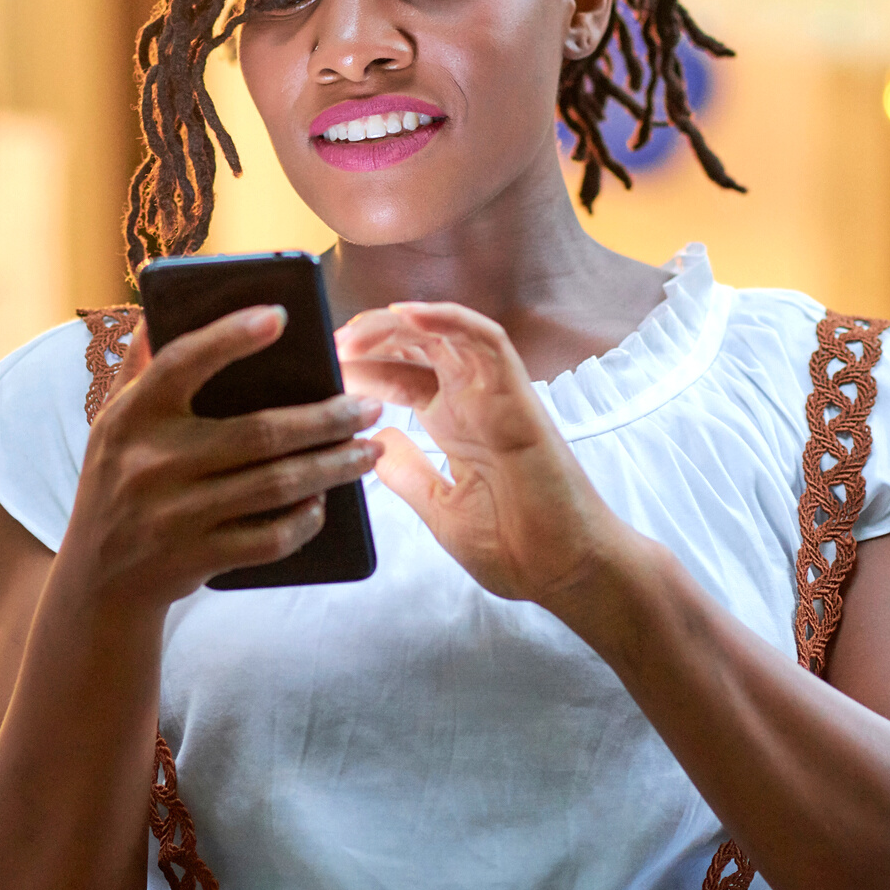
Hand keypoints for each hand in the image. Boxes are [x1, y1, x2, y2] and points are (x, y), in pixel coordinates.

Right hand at [61, 306, 382, 614]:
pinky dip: (305, 519)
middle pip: (258, 433)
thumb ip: (140, 366)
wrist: (97, 582)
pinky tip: (326, 500)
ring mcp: (175, 516)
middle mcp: (151, 464)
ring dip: (333, 467)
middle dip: (326, 419)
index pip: (180, 364)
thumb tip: (163, 304)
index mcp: (131, 418)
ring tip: (369, 450)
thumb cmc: (115, 485)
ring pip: (275, 485)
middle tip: (368, 407)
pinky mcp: (198, 558)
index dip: (228, 337)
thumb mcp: (111, 423)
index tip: (280, 315)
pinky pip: (270, 538)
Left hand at [336, 302, 648, 630]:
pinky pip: (488, 342)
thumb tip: (371, 440)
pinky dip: (451, 321)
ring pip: (446, 333)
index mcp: (452, 425)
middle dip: (373, 338)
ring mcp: (495, 396)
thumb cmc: (516, 546)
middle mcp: (472, 402)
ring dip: (399, 324)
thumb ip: (406, 472)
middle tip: (332, 344)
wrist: (565, 573)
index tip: (324, 368)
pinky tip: (409, 316)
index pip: (401, 377)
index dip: (363, 367)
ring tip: (357, 331)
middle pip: (418, 346)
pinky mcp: (518, 397)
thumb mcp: (439, 508)